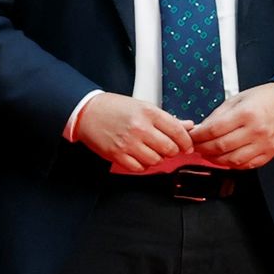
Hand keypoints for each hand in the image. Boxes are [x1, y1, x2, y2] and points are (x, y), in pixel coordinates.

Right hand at [74, 92, 194, 173]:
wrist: (86, 112)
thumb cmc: (114, 108)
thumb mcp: (142, 106)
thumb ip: (166, 118)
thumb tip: (187, 126)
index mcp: (148, 113)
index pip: (178, 131)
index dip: (186, 141)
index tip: (186, 145)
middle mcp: (139, 128)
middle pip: (169, 148)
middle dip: (173, 151)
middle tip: (168, 149)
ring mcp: (128, 143)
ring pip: (156, 160)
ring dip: (157, 158)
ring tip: (151, 151)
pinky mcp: (117, 154)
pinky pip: (139, 168)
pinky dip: (143, 165)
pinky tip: (140, 157)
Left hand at [191, 83, 273, 169]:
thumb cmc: (267, 98)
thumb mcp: (238, 99)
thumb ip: (217, 115)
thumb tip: (200, 129)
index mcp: (246, 114)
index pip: (213, 130)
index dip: (197, 136)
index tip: (191, 136)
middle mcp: (256, 130)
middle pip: (220, 147)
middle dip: (202, 148)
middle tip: (195, 146)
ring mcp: (264, 144)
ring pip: (231, 160)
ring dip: (214, 159)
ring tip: (207, 153)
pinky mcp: (270, 153)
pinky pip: (246, 165)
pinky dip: (231, 164)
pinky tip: (224, 158)